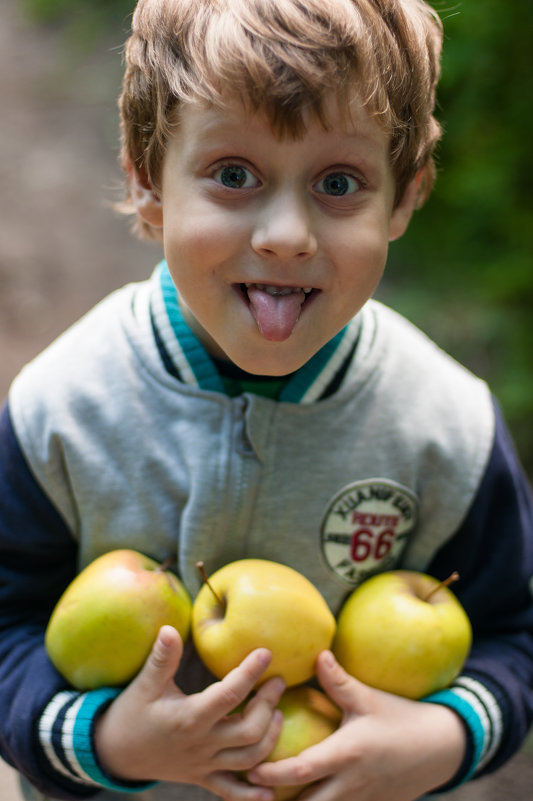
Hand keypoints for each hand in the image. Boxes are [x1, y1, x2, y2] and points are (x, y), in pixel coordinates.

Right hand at [94, 625, 284, 800]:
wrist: (114, 754)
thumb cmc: (131, 714)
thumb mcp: (144, 685)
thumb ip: (162, 659)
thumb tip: (169, 628)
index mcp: (189, 718)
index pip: (228, 695)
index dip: (250, 673)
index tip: (266, 652)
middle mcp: (202, 744)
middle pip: (249, 731)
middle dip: (268, 706)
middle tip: (279, 681)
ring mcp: (205, 765)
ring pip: (249, 761)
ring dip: (270, 739)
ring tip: (278, 714)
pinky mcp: (203, 777)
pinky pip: (232, 791)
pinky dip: (252, 795)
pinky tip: (269, 792)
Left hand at [247, 651, 466, 800]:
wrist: (442, 748)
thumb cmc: (401, 718)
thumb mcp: (369, 698)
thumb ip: (339, 681)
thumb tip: (316, 654)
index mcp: (346, 754)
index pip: (300, 771)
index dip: (272, 774)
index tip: (248, 770)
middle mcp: (350, 784)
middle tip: (250, 791)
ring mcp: (360, 800)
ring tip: (269, 797)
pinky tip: (303, 797)